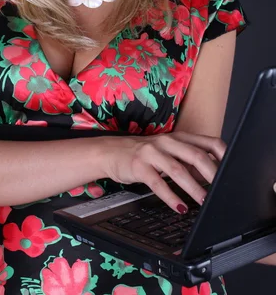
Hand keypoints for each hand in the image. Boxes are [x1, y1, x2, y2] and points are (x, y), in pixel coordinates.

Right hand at [102, 131, 225, 213]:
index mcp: (178, 137)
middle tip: (222, 191)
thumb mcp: (168, 151)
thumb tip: (213, 174)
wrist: (111, 152)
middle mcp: (167, 141)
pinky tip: (180, 207)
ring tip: (204, 202)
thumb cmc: (143, 154)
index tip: (233, 170)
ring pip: (178, 169)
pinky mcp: (139, 166)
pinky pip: (158, 183)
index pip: (208, 142)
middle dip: (212, 174)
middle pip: (196, 155)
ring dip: (194, 187)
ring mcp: (152, 152)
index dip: (223, 155)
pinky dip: (171, 197)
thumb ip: (188, 159)